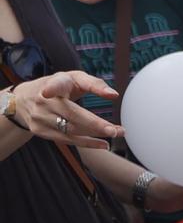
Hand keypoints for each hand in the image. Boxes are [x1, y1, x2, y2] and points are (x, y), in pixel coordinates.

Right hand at [7, 71, 121, 148]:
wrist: (24, 99)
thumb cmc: (58, 86)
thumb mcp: (74, 78)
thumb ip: (94, 84)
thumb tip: (113, 95)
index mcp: (52, 84)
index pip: (52, 86)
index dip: (50, 89)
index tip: (47, 92)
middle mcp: (43, 101)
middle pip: (71, 116)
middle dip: (96, 125)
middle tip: (118, 131)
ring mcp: (39, 118)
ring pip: (70, 131)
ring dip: (95, 136)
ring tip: (116, 134)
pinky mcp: (39, 131)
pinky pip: (66, 140)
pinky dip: (87, 143)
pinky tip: (103, 144)